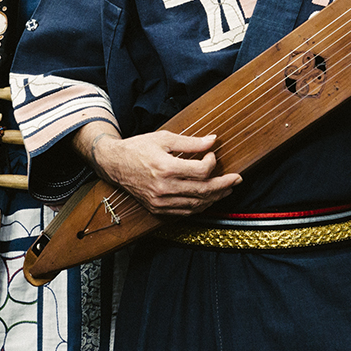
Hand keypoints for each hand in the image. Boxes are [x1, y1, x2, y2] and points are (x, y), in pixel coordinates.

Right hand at [86, 129, 241, 216]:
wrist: (114, 164)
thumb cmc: (138, 148)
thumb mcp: (164, 138)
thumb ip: (191, 142)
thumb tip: (213, 140)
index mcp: (166, 167)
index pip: (201, 171)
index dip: (213, 163)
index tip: (213, 156)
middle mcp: (163, 187)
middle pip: (203, 191)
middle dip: (224, 185)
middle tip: (237, 179)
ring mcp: (160, 201)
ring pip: (196, 205)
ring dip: (215, 198)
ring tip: (227, 189)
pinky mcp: (157, 209)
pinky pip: (184, 212)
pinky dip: (200, 207)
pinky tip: (208, 199)